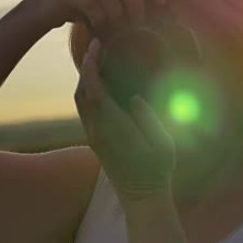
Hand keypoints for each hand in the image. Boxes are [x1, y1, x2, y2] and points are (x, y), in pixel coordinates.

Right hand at [22, 0, 165, 33]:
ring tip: (117, 29)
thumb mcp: (108, 2)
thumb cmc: (82, 9)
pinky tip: (99, 27)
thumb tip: (158, 18)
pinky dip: (99, 17)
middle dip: (135, 3)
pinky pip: (90, 1)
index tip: (161, 4)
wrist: (42, 9)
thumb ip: (127, 2)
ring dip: (116, 13)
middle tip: (138, 24)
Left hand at [74, 37, 175, 201]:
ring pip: (79, 101)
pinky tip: (99, 82)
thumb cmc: (157, 169)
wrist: (141, 196)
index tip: (97, 46)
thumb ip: (148, 119)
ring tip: (97, 59)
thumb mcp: (163, 144)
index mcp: (113, 128)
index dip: (91, 66)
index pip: (94, 91)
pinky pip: (84, 109)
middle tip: (97, 46)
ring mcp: (94, 136)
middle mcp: (97, 131)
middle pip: (81, 92)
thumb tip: (134, 97)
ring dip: (84, 78)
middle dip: (85, 67)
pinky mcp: (95, 140)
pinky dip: (87, 90)